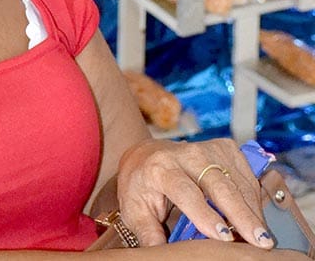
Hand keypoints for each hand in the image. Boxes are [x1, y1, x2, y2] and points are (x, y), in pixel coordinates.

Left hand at [117, 138, 273, 249]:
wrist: (146, 155)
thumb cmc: (142, 186)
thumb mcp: (135, 209)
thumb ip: (149, 232)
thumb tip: (160, 255)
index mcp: (160, 168)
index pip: (185, 190)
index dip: (204, 213)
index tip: (223, 236)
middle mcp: (185, 154)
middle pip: (218, 183)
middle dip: (241, 213)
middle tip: (260, 241)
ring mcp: (207, 148)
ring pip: (236, 180)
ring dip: (252, 210)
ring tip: (262, 237)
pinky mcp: (224, 148)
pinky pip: (246, 174)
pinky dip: (254, 198)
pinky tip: (254, 218)